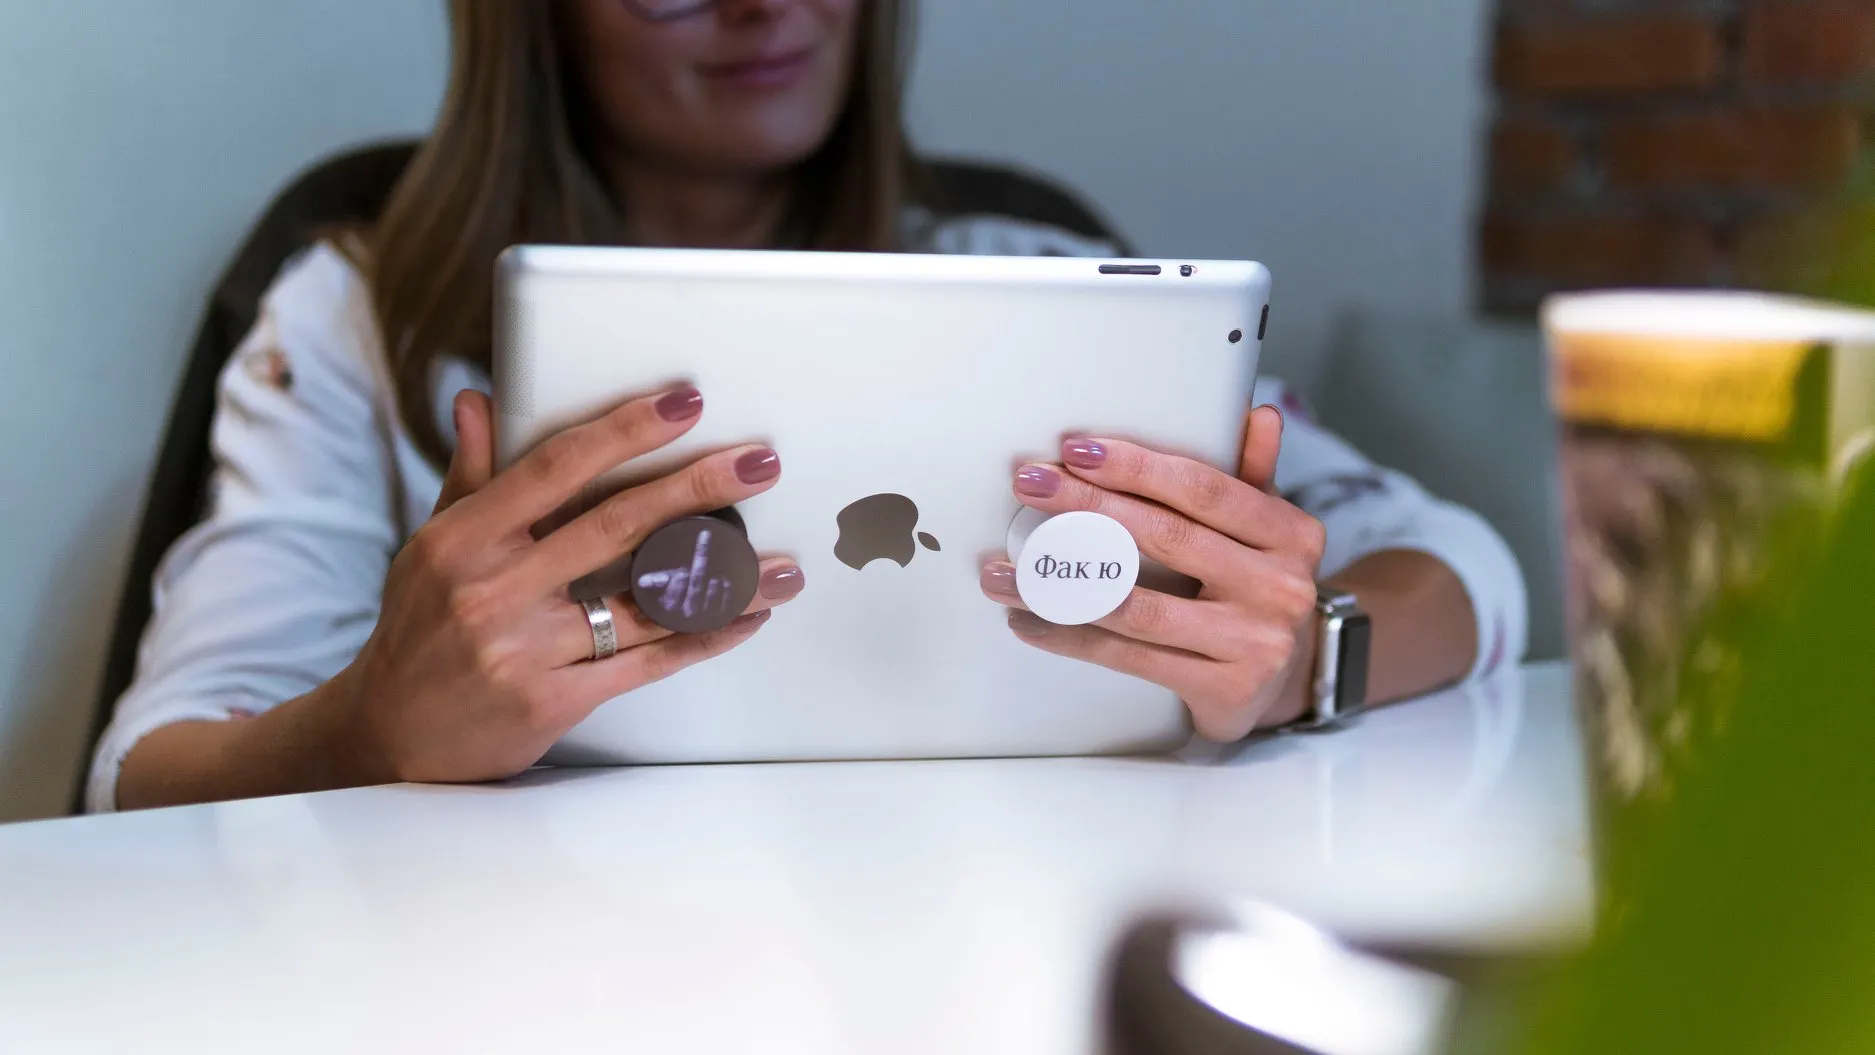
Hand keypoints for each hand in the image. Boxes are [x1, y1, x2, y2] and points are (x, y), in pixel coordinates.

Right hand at [333, 385, 804, 784]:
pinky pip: (648, 662)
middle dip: (697, 488)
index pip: (556, 468)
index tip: (683, 404)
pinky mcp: (554, 700)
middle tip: (759, 465)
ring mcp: (525, 648)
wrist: (391, 737)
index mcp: (463, 538)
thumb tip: (478, 401)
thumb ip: (472, 476)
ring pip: (646, 601)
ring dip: (724, 579)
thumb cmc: (422, 630)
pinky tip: (747, 618)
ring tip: (783, 562)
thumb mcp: (433, 546)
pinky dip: (704, 638)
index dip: (624, 431)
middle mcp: (493, 589)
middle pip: (615, 525)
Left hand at [979, 406, 1325, 740]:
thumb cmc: (1258, 589)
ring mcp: (1256, 642)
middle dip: (1088, 508)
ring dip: (1063, 584)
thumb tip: (1257, 415)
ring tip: (1006, 569)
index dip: (1137, 467)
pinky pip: (1131, 656)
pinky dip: (1073, 637)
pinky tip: (1032, 620)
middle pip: (1167, 538)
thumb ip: (1253, 476)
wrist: (1291, 678)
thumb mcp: (1265, 531)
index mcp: (1291, 534)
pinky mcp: (1226, 689)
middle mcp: (1281, 586)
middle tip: (1031, 486)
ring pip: (1139, 606)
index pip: (1204, 489)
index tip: (1077, 450)